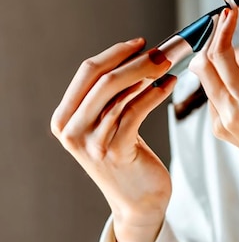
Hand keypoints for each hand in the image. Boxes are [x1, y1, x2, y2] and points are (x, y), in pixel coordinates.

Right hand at [50, 39, 175, 233]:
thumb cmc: (128, 153)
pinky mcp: (115, 152)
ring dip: (149, 74)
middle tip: (164, 51)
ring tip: (170, 65)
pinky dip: (156, 93)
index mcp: (65, 116)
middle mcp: (72, 130)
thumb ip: (111, 93)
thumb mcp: (109, 120)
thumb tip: (140, 51)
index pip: (88, 71)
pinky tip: (170, 84)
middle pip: (103, 79)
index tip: (142, 42)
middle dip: (136, 60)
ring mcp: (92, 143)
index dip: (116, 52)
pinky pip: (136, 111)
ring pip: (120, 94)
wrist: (138, 198)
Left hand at [190, 8, 238, 241]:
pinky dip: (223, 75)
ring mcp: (223, 125)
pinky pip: (215, 93)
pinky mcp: (223, 130)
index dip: (223, 30)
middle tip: (230, 19)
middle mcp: (229, 116)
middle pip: (205, 65)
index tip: (231, 12)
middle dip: (214, 37)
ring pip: (207, 78)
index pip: (222, 58)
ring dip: (218, 55)